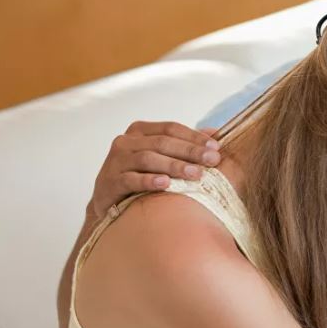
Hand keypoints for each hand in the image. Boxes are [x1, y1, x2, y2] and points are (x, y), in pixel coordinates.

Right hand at [89, 121, 220, 217]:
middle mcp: (126, 142)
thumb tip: (216, 133)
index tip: (217, 147)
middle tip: (213, 161)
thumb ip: (186, 144)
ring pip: (148, 158)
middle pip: (162, 142)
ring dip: (174, 165)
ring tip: (196, 174)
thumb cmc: (142, 173)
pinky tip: (166, 184)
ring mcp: (116, 161)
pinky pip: (131, 180)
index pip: (171, 128)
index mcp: (140, 131)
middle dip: (190, 151)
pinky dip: (149, 180)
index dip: (195, 137)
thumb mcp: (162, 155)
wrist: (110, 199)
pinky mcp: (110, 182)